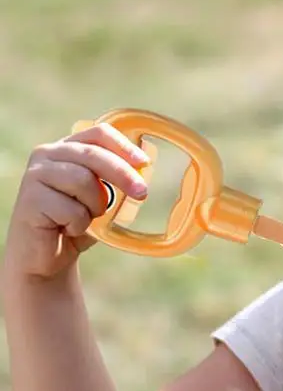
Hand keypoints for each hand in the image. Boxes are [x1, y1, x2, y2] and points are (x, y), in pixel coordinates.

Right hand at [4, 123, 150, 278]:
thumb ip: (113, 181)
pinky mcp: (30, 199)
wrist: (46, 256)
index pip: (98, 134)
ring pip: (83, 181)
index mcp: (67, 148)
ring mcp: (35, 175)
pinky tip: (67, 229)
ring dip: (95, 206)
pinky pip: (71, 210)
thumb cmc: (75, 222)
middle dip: (123, 174)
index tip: (144, 163)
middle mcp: (47, 155)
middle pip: (93, 155)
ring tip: (86, 218)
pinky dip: (79, 224)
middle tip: (142, 193)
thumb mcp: (100, 197)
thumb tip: (142, 173)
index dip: (123, 146)